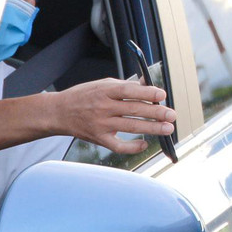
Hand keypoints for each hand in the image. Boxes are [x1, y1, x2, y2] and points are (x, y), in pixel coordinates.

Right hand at [47, 78, 175, 154]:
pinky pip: (118, 146)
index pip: (129, 90)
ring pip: (130, 127)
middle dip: (156, 112)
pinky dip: (133, 147)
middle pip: (133, 110)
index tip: (162, 95)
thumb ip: (126, 85)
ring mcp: (100, 124)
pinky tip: (145, 144)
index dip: (147, 92)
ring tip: (168, 128)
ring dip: (151, 128)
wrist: (59, 112)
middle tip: (172, 115)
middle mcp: (103, 107)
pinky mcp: (98, 138)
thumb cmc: (84, 96)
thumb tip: (148, 84)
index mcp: (104, 90)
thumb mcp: (103, 84)